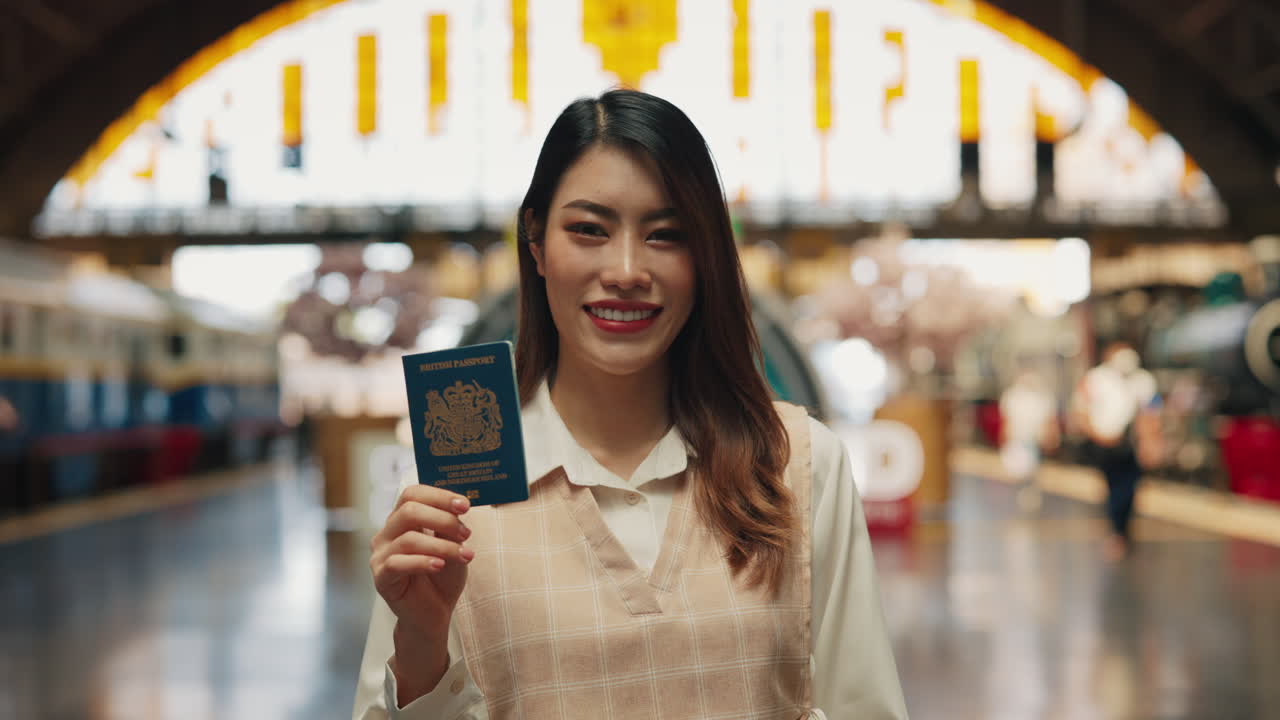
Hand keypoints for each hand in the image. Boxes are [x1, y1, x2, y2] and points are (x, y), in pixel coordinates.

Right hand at [370, 485, 473, 641]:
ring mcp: (380, 556)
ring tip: (465, 555)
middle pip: (409, 511)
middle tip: (466, 533)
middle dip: (443, 519)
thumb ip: (448, 527)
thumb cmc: (442, 577)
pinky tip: (440, 565)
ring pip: (409, 539)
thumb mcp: (451, 546)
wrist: (434, 614)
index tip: (465, 505)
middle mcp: (387, 534)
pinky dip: (423, 562)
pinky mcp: (381, 578)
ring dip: (442, 545)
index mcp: (402, 521)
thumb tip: (456, 506)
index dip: (439, 496)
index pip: (412, 494)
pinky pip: (398, 564)